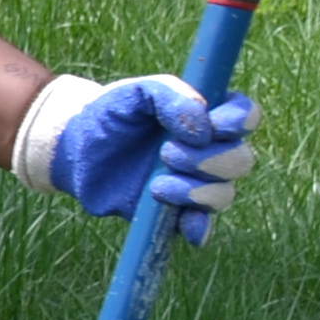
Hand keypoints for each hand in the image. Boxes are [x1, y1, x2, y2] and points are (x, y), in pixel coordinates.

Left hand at [15, 73, 257, 244]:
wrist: (74, 149)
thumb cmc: (110, 112)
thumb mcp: (137, 92)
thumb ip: (171, 96)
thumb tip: (204, 128)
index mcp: (208, 114)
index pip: (245, 117)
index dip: (239, 122)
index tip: (215, 126)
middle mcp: (209, 150)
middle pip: (239, 160)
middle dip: (209, 160)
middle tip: (166, 153)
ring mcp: (194, 183)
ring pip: (223, 194)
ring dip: (196, 192)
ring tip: (156, 185)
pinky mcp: (173, 212)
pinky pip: (200, 226)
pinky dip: (198, 228)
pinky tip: (186, 226)